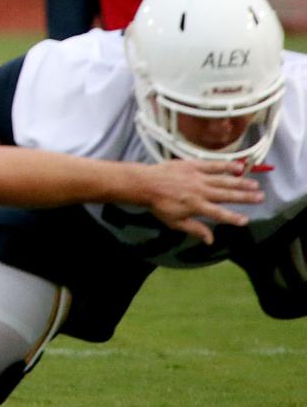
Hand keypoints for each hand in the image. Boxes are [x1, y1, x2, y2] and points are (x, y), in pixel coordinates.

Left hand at [130, 159, 260, 243]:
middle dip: (244, 197)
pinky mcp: (193, 165)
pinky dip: (226, 166)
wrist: (145, 183)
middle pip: (226, 195)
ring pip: (223, 180)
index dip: (232, 218)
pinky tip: (238, 167)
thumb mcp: (175, 222)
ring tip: (255, 185)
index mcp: (196, 206)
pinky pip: (212, 165)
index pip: (219, 214)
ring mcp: (197, 177)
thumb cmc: (159, 205)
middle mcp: (200, 191)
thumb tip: (211, 241)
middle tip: (260, 197)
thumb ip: (195, 229)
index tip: (245, 220)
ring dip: (240, 182)